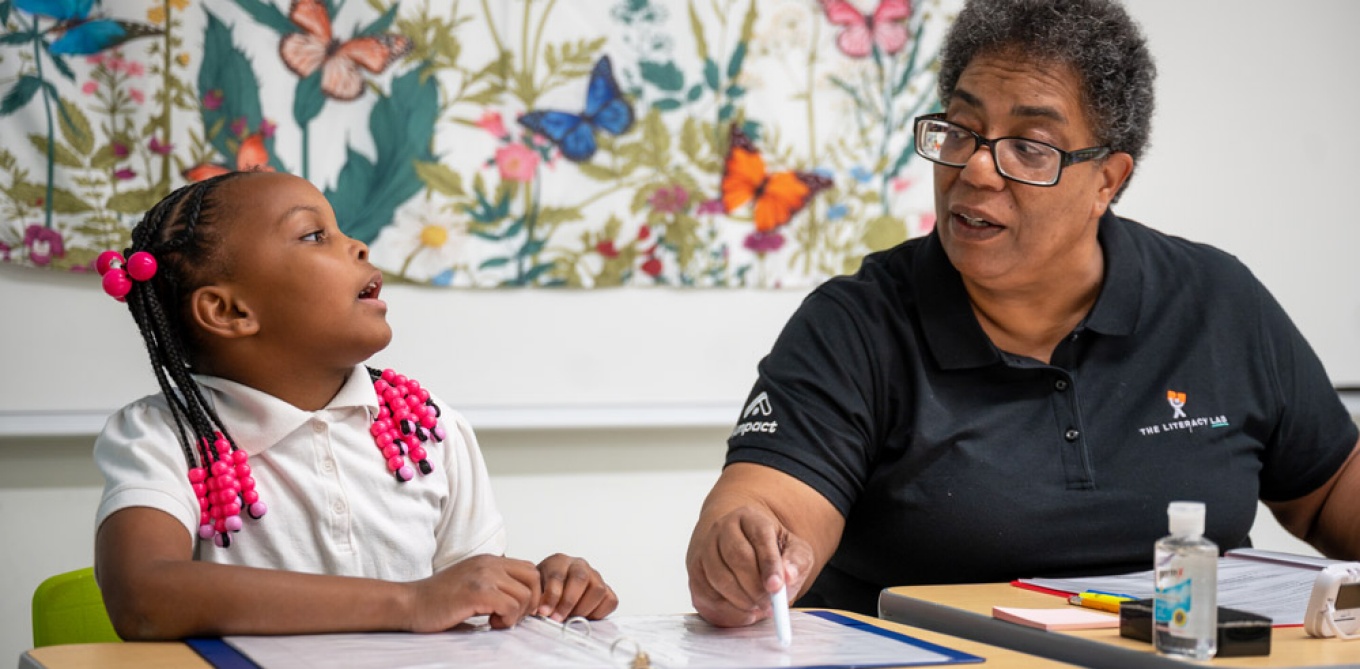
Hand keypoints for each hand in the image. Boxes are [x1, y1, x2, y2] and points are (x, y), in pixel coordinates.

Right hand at [408, 554, 541, 630]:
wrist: (410, 603)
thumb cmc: (438, 599)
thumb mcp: (472, 582)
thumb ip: (494, 585)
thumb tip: (522, 601)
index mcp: (489, 560)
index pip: (529, 569)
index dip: (532, 592)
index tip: (518, 609)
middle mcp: (489, 563)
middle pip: (533, 579)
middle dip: (530, 603)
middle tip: (511, 617)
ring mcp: (484, 576)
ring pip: (524, 595)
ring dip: (516, 615)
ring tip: (496, 621)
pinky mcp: (477, 592)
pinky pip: (510, 606)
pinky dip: (506, 620)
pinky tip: (489, 623)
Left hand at [536, 553, 617, 620]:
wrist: (554, 591)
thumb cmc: (544, 591)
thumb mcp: (535, 592)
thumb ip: (538, 600)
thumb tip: (542, 613)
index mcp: (559, 562)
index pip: (557, 575)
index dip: (552, 596)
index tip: (544, 613)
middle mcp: (579, 566)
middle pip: (580, 579)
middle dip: (569, 602)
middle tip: (558, 619)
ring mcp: (596, 577)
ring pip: (598, 589)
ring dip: (583, 609)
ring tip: (571, 619)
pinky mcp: (607, 590)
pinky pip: (610, 601)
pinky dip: (598, 613)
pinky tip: (584, 617)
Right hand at [687, 505, 815, 627]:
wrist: (743, 546)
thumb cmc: (771, 550)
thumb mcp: (794, 550)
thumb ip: (796, 562)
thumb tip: (788, 576)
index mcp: (749, 517)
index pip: (760, 537)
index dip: (769, 565)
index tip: (777, 588)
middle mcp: (722, 528)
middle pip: (736, 557)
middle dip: (755, 587)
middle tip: (770, 606)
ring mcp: (704, 549)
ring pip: (719, 578)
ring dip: (741, 600)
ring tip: (759, 607)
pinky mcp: (695, 571)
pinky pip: (706, 594)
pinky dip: (727, 610)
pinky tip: (744, 611)